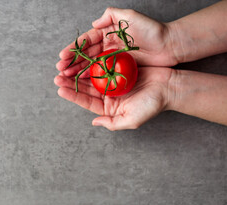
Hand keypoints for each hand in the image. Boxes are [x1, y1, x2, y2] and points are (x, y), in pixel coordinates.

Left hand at [54, 67, 173, 130]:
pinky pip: (103, 65)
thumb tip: (94, 123)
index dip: (73, 96)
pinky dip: (93, 62)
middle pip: (86, 88)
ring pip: (91, 77)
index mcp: (109, 108)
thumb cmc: (152, 105)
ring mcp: (113, 82)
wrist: (169, 87)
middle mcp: (109, 96)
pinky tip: (82, 58)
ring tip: (65, 67)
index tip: (60, 90)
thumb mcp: (132, 120)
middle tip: (57, 76)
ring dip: (78, 72)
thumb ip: (112, 123)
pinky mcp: (119, 70)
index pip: (87, 102)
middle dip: (71, 83)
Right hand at [56, 7, 177, 77]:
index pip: (87, 41)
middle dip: (72, 62)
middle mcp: (109, 46)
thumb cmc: (152, 30)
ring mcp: (114, 58)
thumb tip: (93, 23)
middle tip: (60, 70)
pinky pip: (102, 73)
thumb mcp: (131, 16)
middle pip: (86, 55)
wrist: (170, 45)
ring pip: (92, 65)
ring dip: (78, 71)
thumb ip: (111, 15)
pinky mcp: (120, 68)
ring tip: (66, 77)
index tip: (62, 56)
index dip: (74, 49)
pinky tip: (82, 81)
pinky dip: (91, 76)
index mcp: (109, 33)